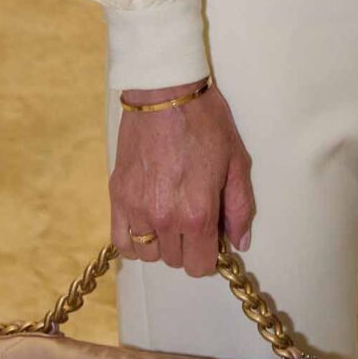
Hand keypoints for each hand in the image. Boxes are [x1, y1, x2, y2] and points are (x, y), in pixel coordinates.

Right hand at [110, 80, 255, 276]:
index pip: (200, 265)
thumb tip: (239, 242)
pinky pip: (121, 241)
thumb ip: (240, 208)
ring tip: (171, 217)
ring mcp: (137, 209)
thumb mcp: (236, 162)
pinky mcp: (118, 196)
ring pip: (149, 254)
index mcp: (198, 213)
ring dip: (162, 243)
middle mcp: (165, 218)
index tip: (212, 238)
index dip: (210, 255)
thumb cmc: (205, 123)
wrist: (166, 93)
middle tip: (194, 217)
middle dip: (189, 246)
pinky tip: (147, 224)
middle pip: (175, 260)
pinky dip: (134, 240)